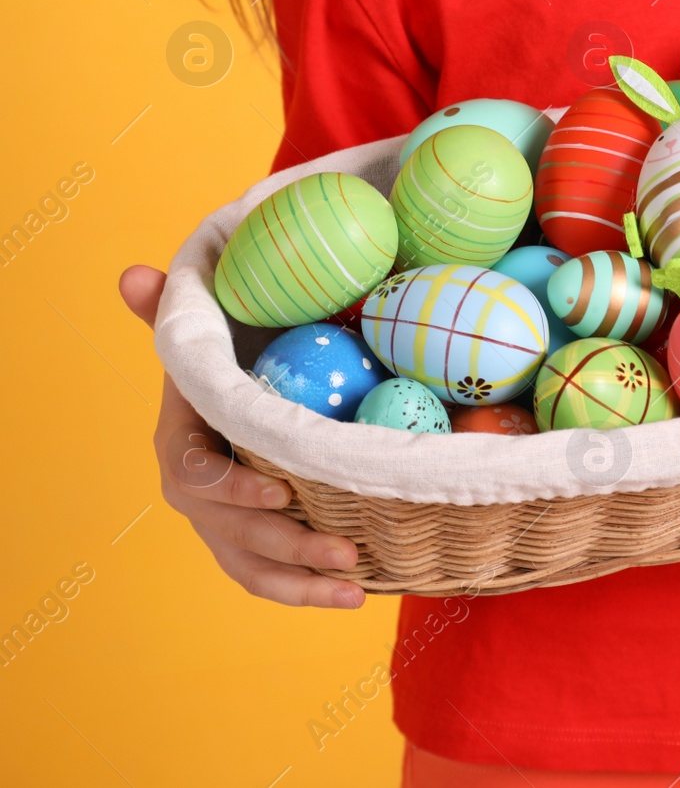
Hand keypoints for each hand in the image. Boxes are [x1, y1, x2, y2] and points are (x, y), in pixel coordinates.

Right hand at [120, 265, 365, 608]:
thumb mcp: (208, 328)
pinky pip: (270, 577)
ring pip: (251, 564)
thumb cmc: (231, 353)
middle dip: (287, 543)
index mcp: (182, 439)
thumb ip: (174, 308)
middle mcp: (196, 490)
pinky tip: (356, 595)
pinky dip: (307, 591)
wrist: (247, 385)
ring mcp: (223, 522)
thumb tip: (134, 274)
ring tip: (355, 587)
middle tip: (345, 548)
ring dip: (301, 581)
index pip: (194, 472)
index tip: (282, 489)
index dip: (232, 487)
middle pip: (231, 529)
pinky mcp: (252, 541)